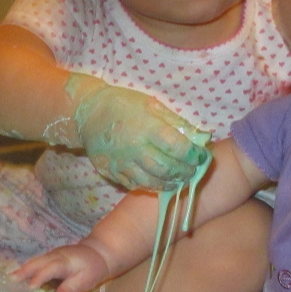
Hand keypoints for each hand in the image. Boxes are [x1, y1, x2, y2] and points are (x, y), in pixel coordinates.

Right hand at [11, 242, 109, 291]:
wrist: (99, 252)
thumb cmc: (93, 268)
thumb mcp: (87, 280)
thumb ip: (72, 287)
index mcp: (64, 262)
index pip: (50, 269)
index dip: (40, 277)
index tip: (30, 287)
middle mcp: (55, 256)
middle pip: (37, 262)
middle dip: (24, 271)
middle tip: (10, 279)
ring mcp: (52, 254)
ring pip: (35, 261)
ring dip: (23, 269)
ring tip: (10, 278)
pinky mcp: (50, 256)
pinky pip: (37, 262)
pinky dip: (27, 268)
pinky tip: (20, 276)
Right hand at [67, 74, 210, 190]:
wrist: (88, 114)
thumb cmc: (124, 105)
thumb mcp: (152, 105)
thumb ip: (176, 123)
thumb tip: (200, 138)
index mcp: (147, 127)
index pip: (177, 147)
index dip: (193, 155)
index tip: (202, 157)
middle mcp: (135, 148)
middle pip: (167, 168)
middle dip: (185, 172)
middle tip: (192, 171)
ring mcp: (122, 163)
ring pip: (152, 181)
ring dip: (170, 183)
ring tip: (179, 180)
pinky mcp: (113, 172)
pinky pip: (136, 184)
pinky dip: (151, 186)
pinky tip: (159, 182)